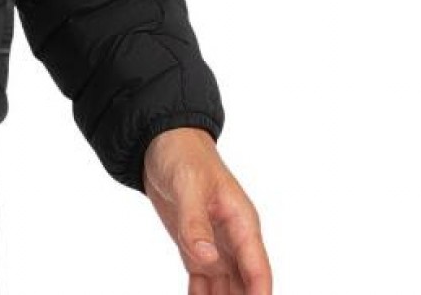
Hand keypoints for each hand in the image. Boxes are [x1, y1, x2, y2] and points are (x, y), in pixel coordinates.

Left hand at [143, 126, 271, 293]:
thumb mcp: (188, 185)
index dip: (260, 293)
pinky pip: (203, 281)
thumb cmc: (182, 155)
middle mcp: (233, 239)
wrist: (161, 141)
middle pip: (245, 285)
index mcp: (241, 222)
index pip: (257, 268)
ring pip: (226, 288)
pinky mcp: (195, 246)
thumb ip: (195, 222)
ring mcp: (215, 245)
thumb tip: (207, 259)